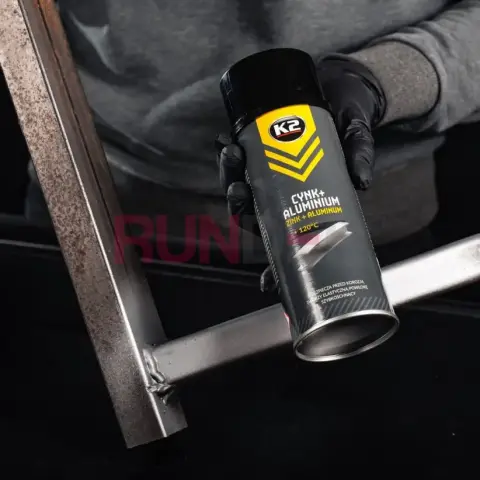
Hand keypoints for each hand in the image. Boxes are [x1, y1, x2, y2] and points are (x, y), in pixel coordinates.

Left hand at [216, 56, 386, 290]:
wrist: (341, 92)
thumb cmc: (350, 124)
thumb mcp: (358, 140)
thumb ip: (360, 158)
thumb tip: (362, 182)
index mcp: (308, 205)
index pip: (289, 243)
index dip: (275, 266)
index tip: (265, 284)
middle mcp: (284, 195)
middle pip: (255, 215)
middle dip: (241, 207)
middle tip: (241, 193)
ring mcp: (269, 175)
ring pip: (242, 189)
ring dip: (231, 177)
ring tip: (231, 155)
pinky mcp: (261, 150)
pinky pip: (240, 159)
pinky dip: (230, 153)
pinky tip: (225, 142)